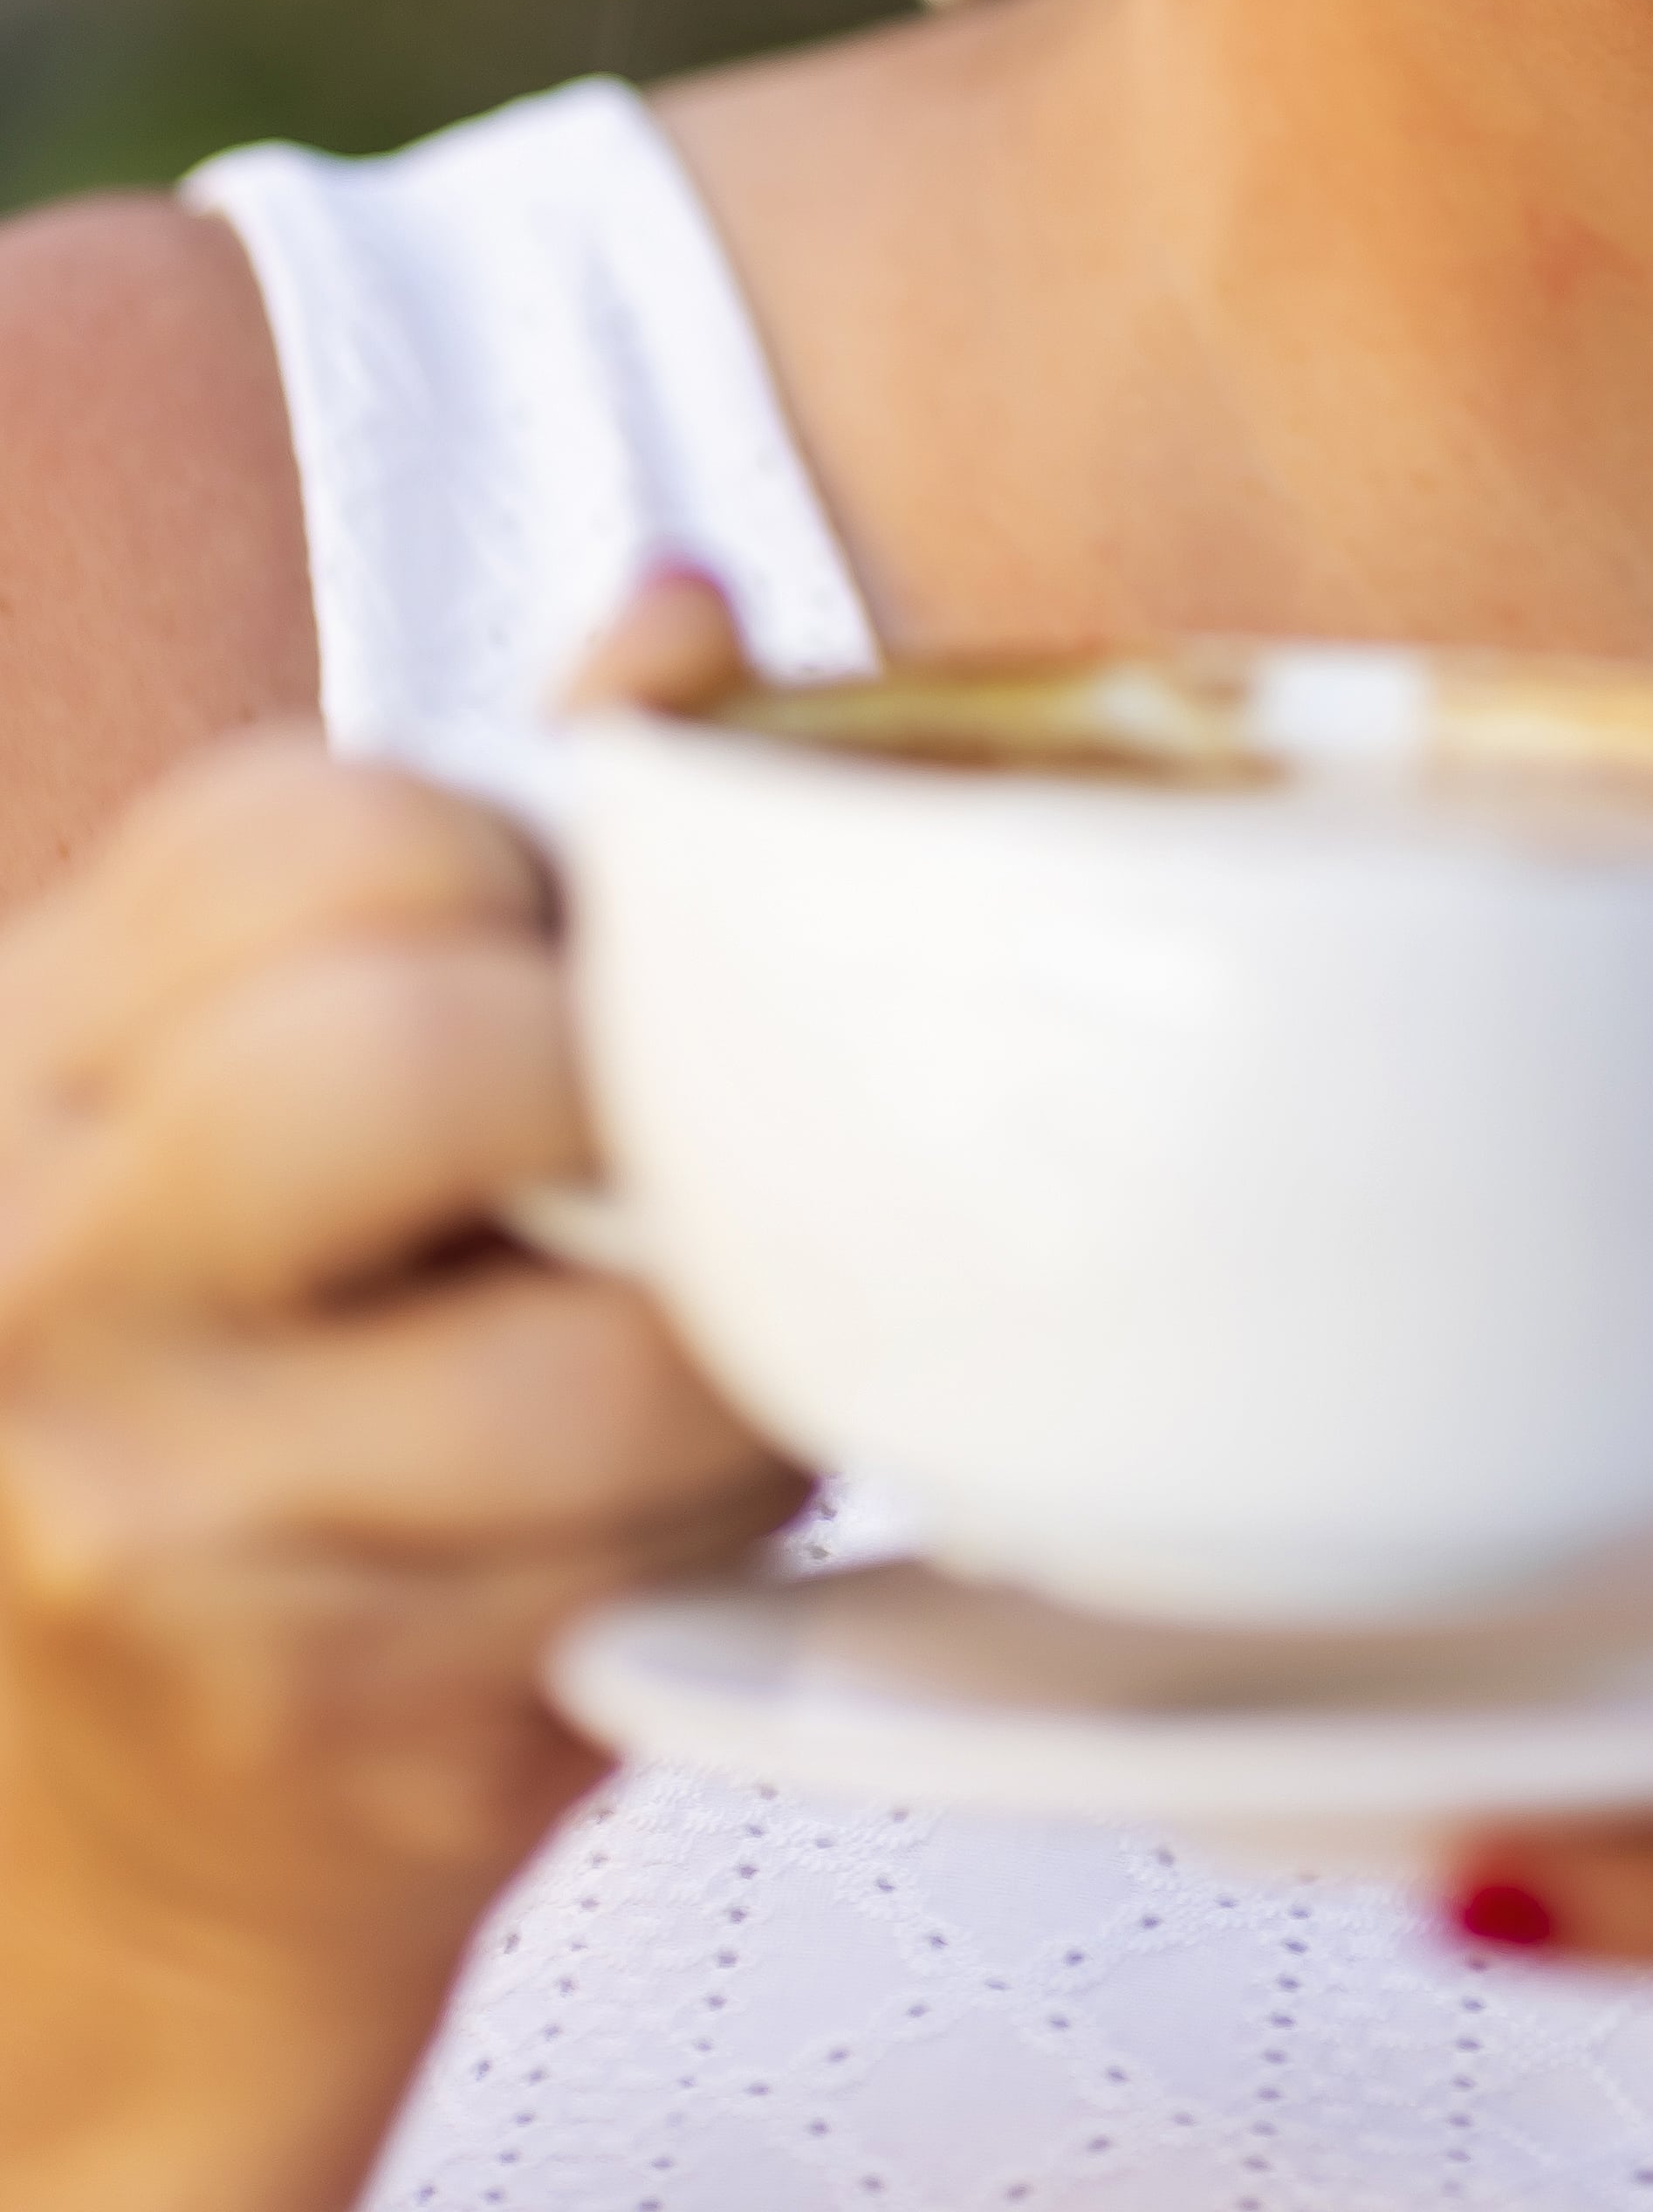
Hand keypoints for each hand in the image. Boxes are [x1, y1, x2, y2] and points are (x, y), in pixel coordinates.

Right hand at [0, 570, 793, 2208]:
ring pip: (591, 1334)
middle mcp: (37, 1269)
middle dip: (611, 1071)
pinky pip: (650, 1536)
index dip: (512, 854)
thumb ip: (466, 842)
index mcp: (23, 1060)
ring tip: (697, 1326)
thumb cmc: (220, 1416)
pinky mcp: (331, 1717)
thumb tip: (679, 604)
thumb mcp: (248, 1098)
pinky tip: (686, 1488)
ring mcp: (157, 1508)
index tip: (556, 941)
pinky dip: (732, 1494)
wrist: (80, 1896)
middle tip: (643, 1133)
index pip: (309, 825)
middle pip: (422, 1044)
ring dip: (721, 1321)